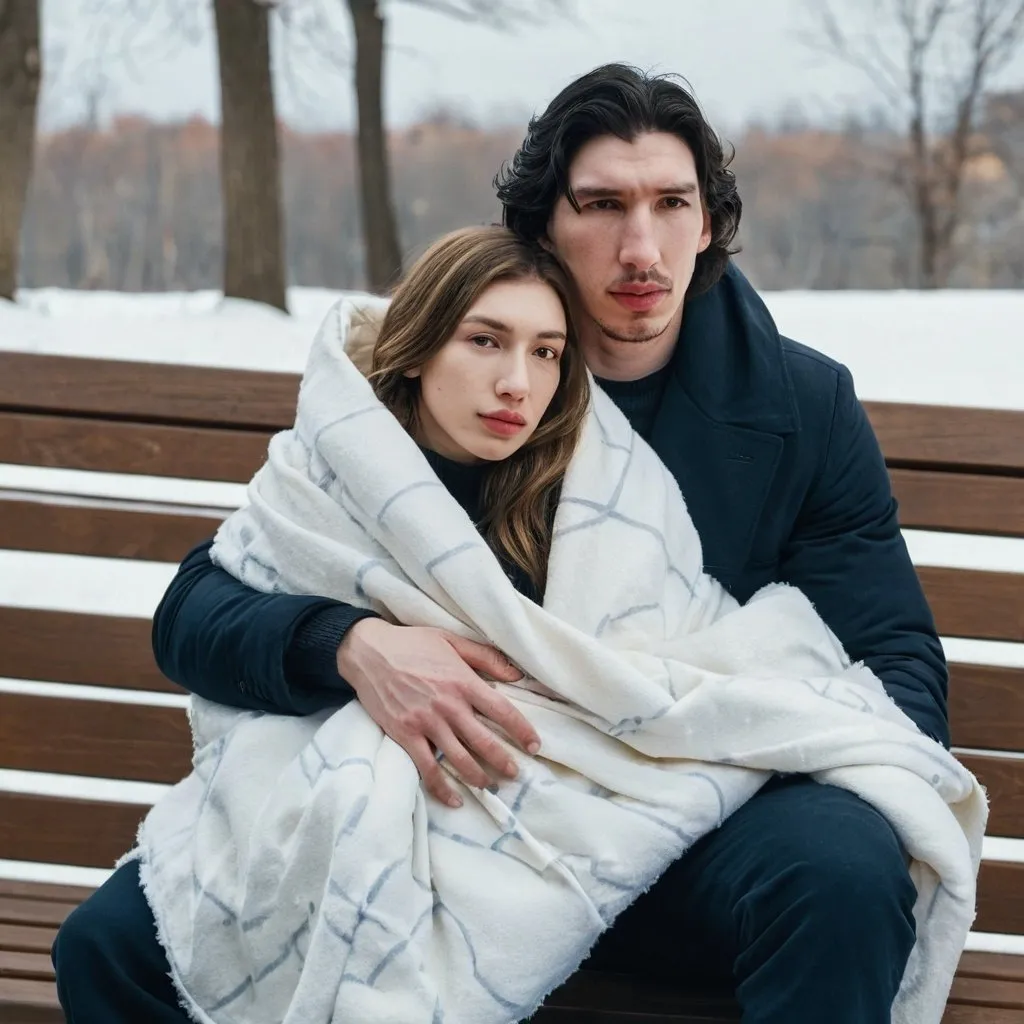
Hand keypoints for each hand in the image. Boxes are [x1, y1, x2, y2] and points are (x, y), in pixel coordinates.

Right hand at [337, 619, 540, 806]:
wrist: (368, 652)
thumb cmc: (412, 643)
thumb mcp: (451, 640)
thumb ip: (485, 657)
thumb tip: (516, 675)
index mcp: (463, 681)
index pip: (503, 711)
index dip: (522, 731)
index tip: (535, 745)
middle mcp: (449, 705)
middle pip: (484, 742)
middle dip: (504, 761)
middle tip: (515, 773)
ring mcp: (426, 723)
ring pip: (460, 760)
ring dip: (479, 777)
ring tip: (490, 785)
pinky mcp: (406, 735)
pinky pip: (428, 768)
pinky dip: (442, 788)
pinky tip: (455, 799)